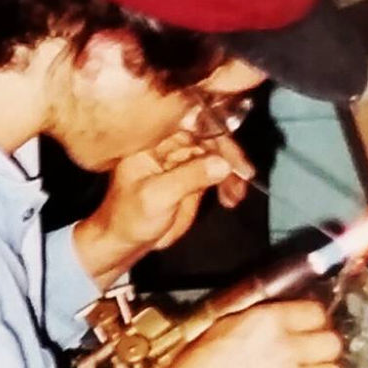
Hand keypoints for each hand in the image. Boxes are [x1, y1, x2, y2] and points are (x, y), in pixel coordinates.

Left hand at [74, 132, 253, 288]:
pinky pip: (217, 171)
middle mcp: (168, 145)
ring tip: (236, 195)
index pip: (188, 124)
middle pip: (207, 136)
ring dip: (231, 172)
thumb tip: (223, 164)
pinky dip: (229, 182)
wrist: (124, 244)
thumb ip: (189, 177)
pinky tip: (233, 197)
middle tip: (243, 175)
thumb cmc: (129, 218)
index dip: (214, 132)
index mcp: (151, 141)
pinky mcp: (192, 176)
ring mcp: (181, 160)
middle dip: (228, 155)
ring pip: (216, 154)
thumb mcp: (157, 197)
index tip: (232, 152)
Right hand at [143, 300, 342, 367]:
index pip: (316, 312)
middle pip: (332, 343)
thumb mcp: (220, 329)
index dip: (315, 321)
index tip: (312, 327)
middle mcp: (285, 348)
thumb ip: (257, 320)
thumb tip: (279, 318)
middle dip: (324, 348)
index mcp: (266, 322)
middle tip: (314, 353)